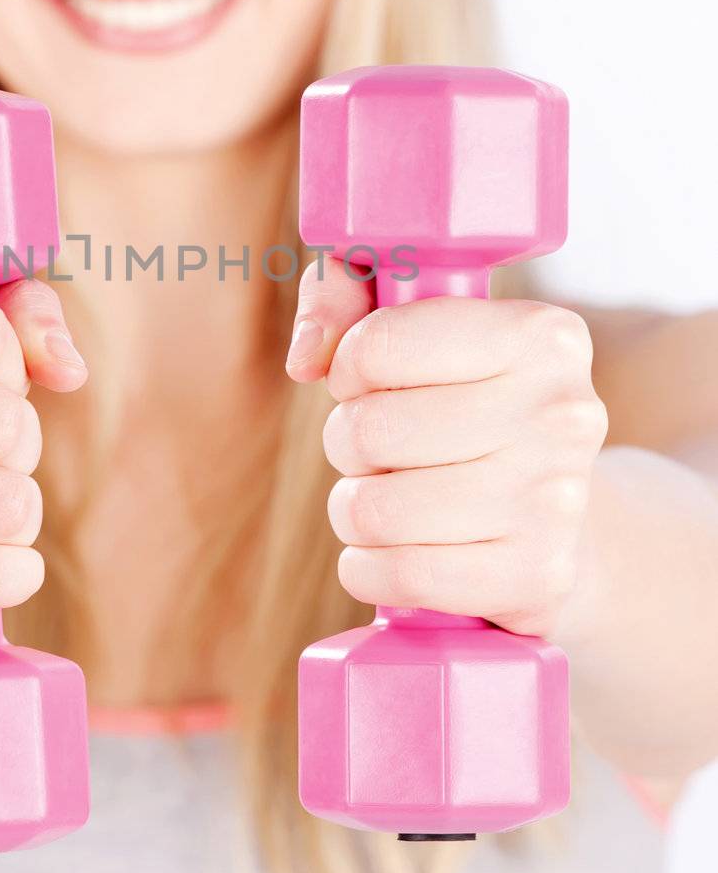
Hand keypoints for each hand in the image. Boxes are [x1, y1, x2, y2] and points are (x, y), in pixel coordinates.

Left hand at [285, 258, 607, 635]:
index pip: (379, 345)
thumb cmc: (465, 405)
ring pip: (375, 510)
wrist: (565, 518)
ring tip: (392, 498)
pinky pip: (399, 576)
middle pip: (369, 431)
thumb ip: (343, 295)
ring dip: (356, 509)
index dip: (349, 368)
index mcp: (540, 334)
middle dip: (348, 443)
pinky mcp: (537, 577)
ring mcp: (556, 500)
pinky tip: (394, 552)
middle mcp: (561, 412)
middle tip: (381, 449)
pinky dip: (370, 568)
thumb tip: (306, 359)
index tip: (368, 380)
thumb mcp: (415, 321)